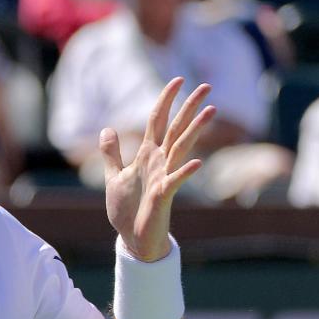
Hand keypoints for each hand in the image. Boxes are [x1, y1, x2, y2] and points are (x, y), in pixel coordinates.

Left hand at [102, 77, 215, 261]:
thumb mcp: (113, 176)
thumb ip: (111, 153)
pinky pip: (175, 181)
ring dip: (195, 130)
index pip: (158, 121)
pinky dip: (184, 172)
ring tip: (211, 111)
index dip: (166, 100)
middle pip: (176, 128)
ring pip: (182, 148)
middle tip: (206, 86)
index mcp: (147, 155)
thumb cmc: (126, 209)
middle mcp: (159, 162)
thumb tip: (107, 129)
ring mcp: (163, 177)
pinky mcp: (163, 196)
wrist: (132, 238)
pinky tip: (197, 163)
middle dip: (189, 107)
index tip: (178, 80)